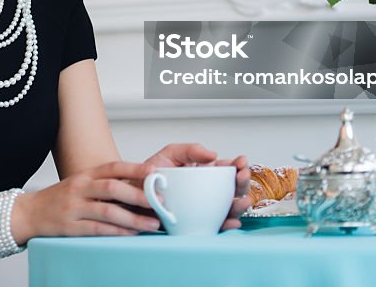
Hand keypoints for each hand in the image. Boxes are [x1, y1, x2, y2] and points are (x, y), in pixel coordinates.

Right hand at [9, 161, 161, 243]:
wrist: (29, 213)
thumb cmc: (61, 198)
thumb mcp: (80, 183)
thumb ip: (104, 184)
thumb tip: (139, 188)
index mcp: (85, 175)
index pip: (113, 167)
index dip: (135, 169)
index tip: (155, 173)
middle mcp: (80, 188)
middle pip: (112, 188)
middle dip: (139, 196)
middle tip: (160, 202)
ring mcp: (74, 207)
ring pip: (108, 211)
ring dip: (133, 218)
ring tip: (152, 223)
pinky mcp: (70, 227)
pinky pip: (97, 229)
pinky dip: (117, 232)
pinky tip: (131, 233)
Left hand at [130, 143, 251, 230]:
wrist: (132, 194)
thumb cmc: (150, 173)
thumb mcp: (169, 154)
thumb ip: (190, 149)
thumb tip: (213, 154)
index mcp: (205, 173)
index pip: (227, 169)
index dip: (238, 166)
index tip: (241, 162)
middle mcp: (208, 191)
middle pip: (233, 188)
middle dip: (243, 182)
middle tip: (242, 176)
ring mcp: (205, 208)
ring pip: (230, 208)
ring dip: (240, 205)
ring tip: (242, 200)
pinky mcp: (198, 223)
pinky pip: (216, 226)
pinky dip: (227, 224)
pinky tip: (232, 221)